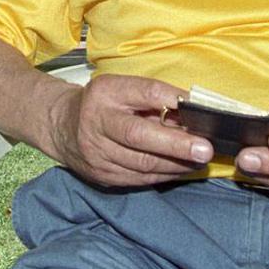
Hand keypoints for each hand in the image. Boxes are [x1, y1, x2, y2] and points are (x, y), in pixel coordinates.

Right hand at [47, 74, 212, 187]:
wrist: (62, 126)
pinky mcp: (102, 175)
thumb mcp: (122, 89)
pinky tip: (181, 169)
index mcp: (106, 92)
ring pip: (143, 163)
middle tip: (205, 150)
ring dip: (177, 164)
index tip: (199, 109)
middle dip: (176, 145)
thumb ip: (153, 99)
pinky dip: (164, 174)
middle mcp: (97, 121)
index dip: (174, 100)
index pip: (145, 93)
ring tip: (200, 160)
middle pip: (139, 135)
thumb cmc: (103, 103)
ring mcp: (97, 152)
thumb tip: (193, 113)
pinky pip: (140, 179)